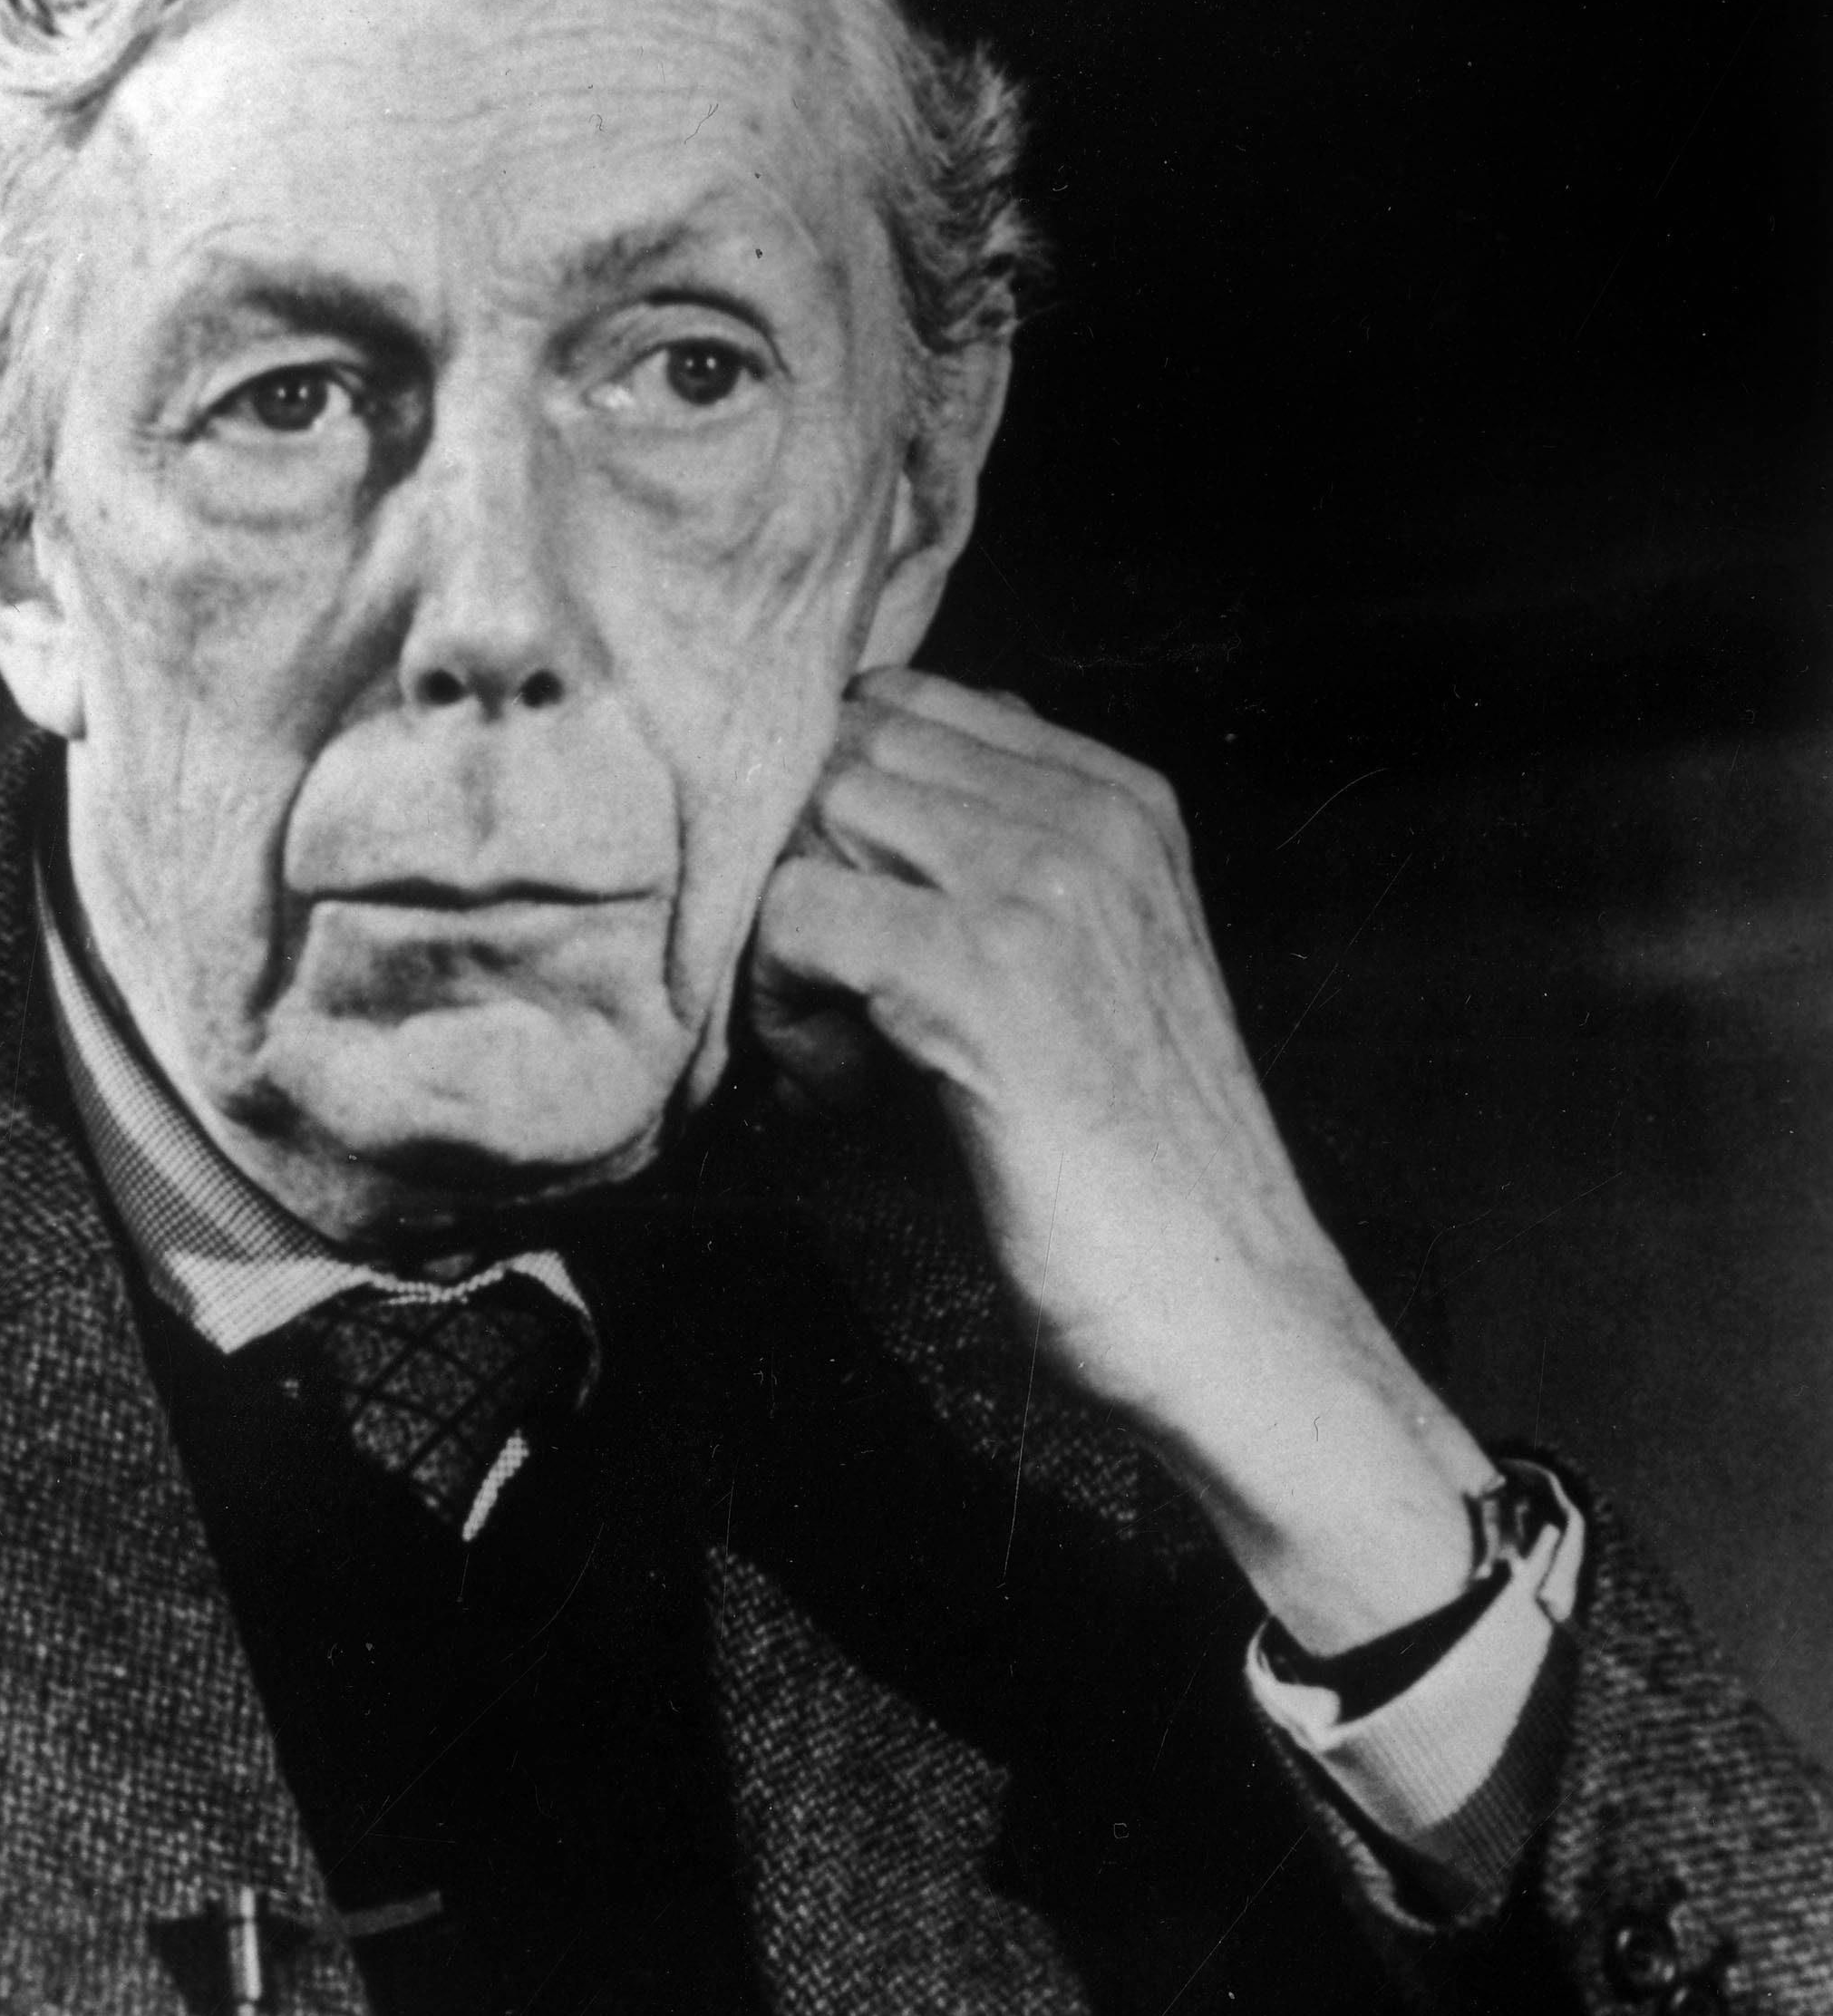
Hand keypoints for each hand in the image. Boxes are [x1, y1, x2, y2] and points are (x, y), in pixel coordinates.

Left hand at [749, 668, 1491, 1646]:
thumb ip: (1001, 872)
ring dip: (788, 939)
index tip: (861, 943)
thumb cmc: (1139, 1167)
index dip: (840, 821)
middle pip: (848, 753)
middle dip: (805, 870)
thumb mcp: (1088, 974)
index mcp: (1122, 801)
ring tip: (839, 1056)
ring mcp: (1043, 886)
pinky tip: (841, 1095)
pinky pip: (798, 917)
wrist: (1231, 1308)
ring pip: (816, 821)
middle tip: (830, 1006)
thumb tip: (849, 813)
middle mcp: (1091, 817)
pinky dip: (783, 1010)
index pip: (905, 707)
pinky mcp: (985, 975)